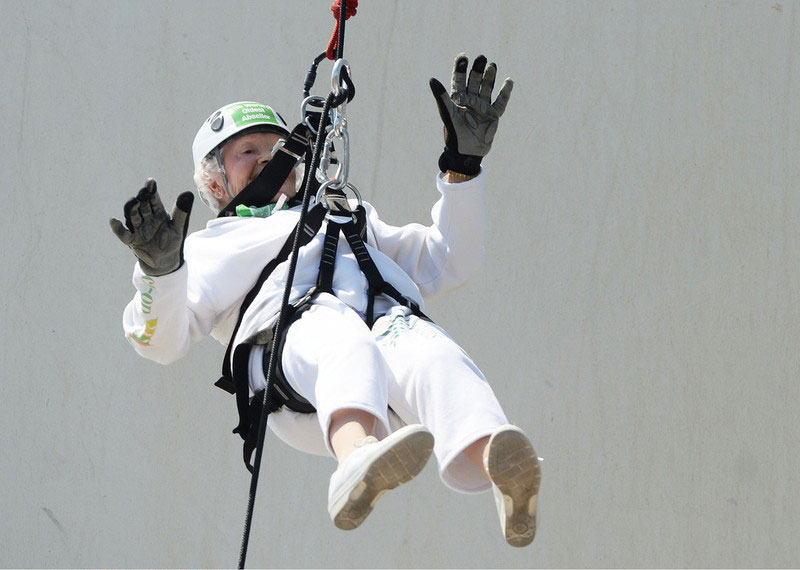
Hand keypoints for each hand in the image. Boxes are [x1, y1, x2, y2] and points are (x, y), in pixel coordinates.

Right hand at [110, 178, 193, 275]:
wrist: (166, 260)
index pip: (153, 200)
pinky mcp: (132, 240)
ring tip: (133, 201)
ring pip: (132, 216)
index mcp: (157, 213)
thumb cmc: (172, 241)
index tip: (150, 182)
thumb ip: (181, 212)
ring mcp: (138, 229)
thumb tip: (188, 193)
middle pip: (142, 206)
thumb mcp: (178, 227)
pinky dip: (118, 228)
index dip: (151, 190)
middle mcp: (146, 219)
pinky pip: (123, 234)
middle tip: (143, 192)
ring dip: (131, 209)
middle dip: (142, 198)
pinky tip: (114, 221)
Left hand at [429, 53, 513, 174]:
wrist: (466, 153)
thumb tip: (432, 79)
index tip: (463, 56)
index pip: (458, 80)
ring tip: (492, 65)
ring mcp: (482, 107)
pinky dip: (504, 92)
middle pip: (474, 81)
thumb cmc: (454, 134)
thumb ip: (441, 97)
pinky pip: (500, 102)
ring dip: (489, 77)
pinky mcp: (493, 115)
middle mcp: (470, 101)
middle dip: (477, 70)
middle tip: (481, 58)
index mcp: (457, 100)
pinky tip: (508, 81)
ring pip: (487, 88)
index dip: (460, 68)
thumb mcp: (447, 113)